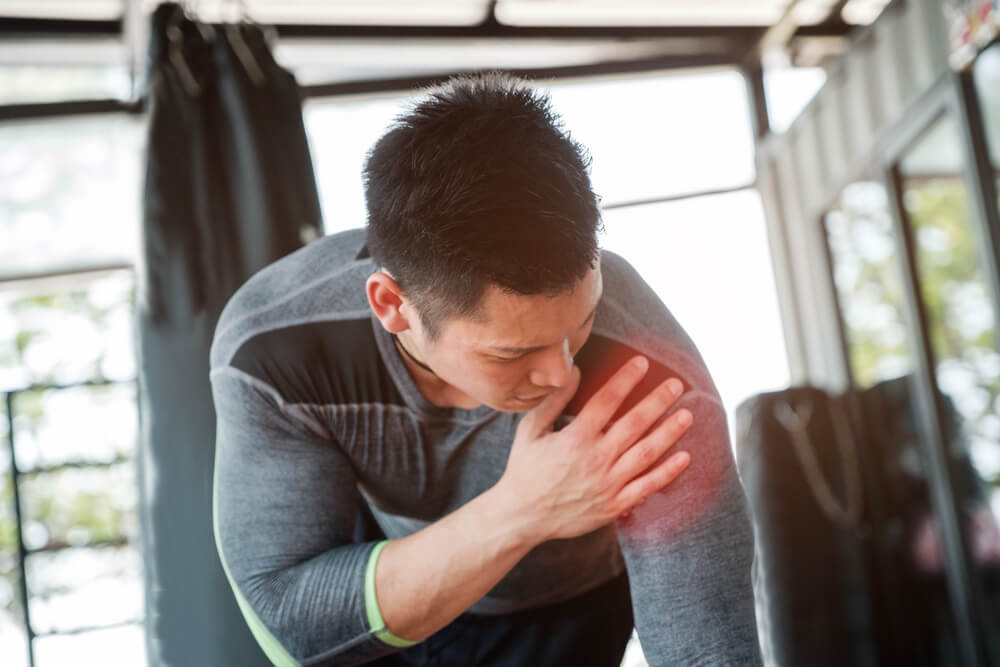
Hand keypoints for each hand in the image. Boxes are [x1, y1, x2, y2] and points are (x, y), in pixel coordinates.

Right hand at [496, 356, 692, 543]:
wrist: (522, 517)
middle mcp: (595, 459)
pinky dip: (667, 473)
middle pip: (635, 423)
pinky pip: (647, 487)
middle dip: (658, 401)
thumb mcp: (531, 430)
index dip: (626, 379)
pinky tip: (684, 457)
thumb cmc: (524, 469)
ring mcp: (607, 484)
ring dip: (669, 432)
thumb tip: (577, 372)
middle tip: (676, 384)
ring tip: (687, 415)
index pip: (607, 400)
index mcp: (575, 438)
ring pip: (647, 453)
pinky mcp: (614, 505)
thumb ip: (555, 401)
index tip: (642, 363)